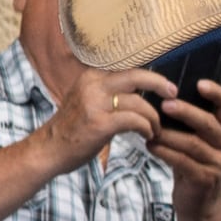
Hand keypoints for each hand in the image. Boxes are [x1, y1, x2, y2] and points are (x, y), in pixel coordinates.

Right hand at [34, 64, 172, 175]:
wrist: (47, 151)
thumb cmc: (71, 129)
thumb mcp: (86, 100)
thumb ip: (108, 93)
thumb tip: (138, 91)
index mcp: (91, 77)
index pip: (128, 69)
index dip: (150, 77)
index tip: (165, 86)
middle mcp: (93, 85)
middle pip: (137, 76)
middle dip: (160, 84)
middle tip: (173, 94)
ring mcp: (95, 104)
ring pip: (139, 102)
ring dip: (153, 118)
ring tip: (156, 129)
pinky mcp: (100, 123)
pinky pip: (134, 120)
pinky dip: (146, 128)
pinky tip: (148, 136)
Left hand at [149, 75, 220, 206]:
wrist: (200, 203)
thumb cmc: (196, 163)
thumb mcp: (200, 140)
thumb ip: (192, 123)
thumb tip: (165, 95)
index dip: (217, 93)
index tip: (200, 83)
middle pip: (208, 123)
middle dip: (186, 112)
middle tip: (165, 104)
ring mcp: (220, 164)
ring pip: (192, 143)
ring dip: (168, 134)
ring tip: (150, 129)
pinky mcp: (205, 179)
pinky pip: (182, 161)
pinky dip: (164, 152)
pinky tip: (150, 146)